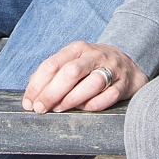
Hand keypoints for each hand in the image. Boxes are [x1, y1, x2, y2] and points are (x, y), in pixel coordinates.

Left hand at [22, 42, 144, 112]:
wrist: (129, 66)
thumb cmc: (93, 67)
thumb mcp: (73, 62)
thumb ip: (53, 74)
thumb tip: (31, 94)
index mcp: (78, 48)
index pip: (52, 65)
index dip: (37, 86)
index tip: (29, 102)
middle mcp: (95, 55)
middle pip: (70, 72)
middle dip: (51, 93)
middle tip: (41, 109)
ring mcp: (112, 69)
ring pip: (92, 83)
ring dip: (72, 99)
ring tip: (60, 109)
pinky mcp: (124, 83)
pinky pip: (109, 96)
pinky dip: (94, 105)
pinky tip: (84, 109)